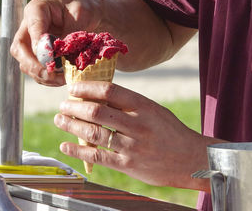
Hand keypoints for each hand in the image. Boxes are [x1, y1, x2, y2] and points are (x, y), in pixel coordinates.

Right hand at [10, 0, 104, 85]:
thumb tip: (56, 55)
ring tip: (62, 79)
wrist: (93, 12)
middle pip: (19, 49)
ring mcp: (32, 41)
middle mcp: (29, 26)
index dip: (38, 44)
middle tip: (53, 75)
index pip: (32, 27)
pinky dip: (47, 78)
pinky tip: (62, 79)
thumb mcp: (81, 14)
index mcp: (37, 9)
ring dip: (42, 75)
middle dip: (34, 66)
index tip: (50, 58)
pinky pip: (36, 70)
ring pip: (26, 63)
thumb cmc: (86, 7)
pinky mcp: (39, 54)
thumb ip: (67, 33)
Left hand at [54, 81, 219, 190]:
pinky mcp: (128, 165)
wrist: (192, 159)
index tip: (73, 88)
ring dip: (71, 125)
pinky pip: (97, 156)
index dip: (87, 88)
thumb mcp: (153, 110)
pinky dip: (78, 151)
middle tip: (62, 105)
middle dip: (74, 106)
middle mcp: (137, 124)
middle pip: (97, 111)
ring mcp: (132, 146)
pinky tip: (65, 145)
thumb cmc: (169, 131)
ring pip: (94, 133)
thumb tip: (96, 95)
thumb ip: (128, 104)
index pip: (109, 91)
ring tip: (59, 120)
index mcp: (143, 106)